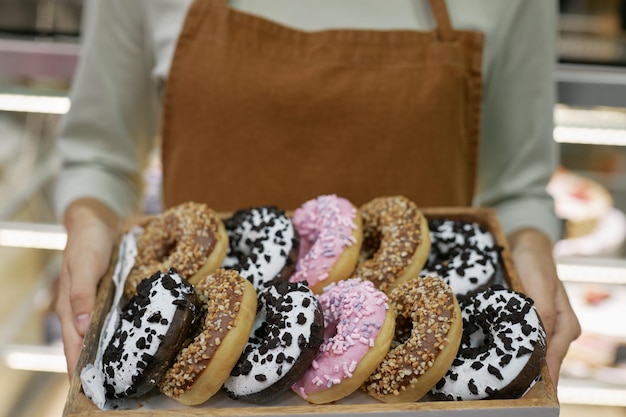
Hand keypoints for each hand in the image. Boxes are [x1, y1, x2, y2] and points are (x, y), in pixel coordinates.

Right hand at [56, 199, 120, 378]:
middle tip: (111, 392)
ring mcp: (94, 307)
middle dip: (95, 371)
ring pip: (100, 338)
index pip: (74, 348)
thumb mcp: (85, 265)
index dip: (79, 371)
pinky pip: (112, 323)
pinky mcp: (108, 299)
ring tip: (123, 378)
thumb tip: (82, 326)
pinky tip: (131, 346)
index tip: (90, 392)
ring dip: (107, 356)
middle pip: (86, 348)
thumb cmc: (88, 243)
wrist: (96, 223)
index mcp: (70, 308)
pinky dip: (117, 337)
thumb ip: (82, 293)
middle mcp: (81, 312)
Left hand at [507, 228, 580, 387]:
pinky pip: (520, 343)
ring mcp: (543, 330)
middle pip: (544, 362)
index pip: (554, 360)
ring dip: (516, 364)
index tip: (526, 390)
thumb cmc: (535, 263)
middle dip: (526, 375)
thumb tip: (543, 340)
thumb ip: (543, 312)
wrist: (526, 247)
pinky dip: (508, 350)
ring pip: (531, 355)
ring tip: (497, 378)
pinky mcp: (527, 325)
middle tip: (503, 388)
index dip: (541, 376)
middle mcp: (558, 332)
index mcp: (567, 326)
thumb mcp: (539, 284)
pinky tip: (493, 357)